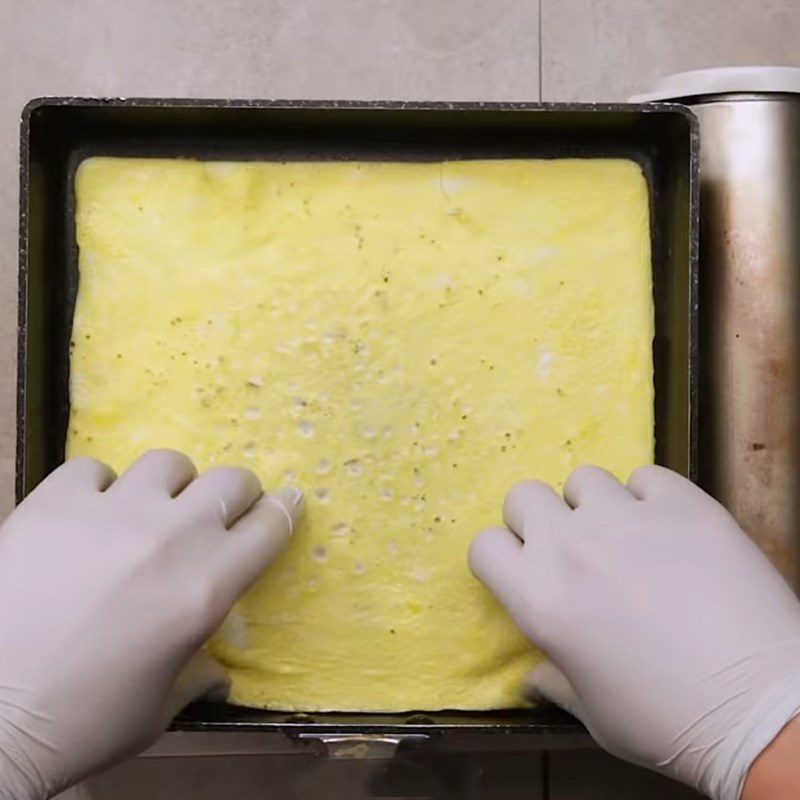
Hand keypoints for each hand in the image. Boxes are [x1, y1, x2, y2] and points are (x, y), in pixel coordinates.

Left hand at [0, 450, 302, 799]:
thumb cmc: (83, 723)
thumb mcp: (158, 711)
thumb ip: (197, 678)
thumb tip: (216, 675)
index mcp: (207, 588)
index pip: (270, 527)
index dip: (285, 512)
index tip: (286, 505)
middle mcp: (172, 538)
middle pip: (231, 481)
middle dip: (236, 496)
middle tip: (217, 516)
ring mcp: (113, 512)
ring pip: (168, 462)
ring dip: (170, 486)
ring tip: (149, 511)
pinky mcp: (56, 502)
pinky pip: (93, 468)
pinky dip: (96, 489)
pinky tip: (84, 518)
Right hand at [470, 465, 799, 799]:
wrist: (765, 710)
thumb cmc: (668, 723)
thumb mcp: (594, 715)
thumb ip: (553, 681)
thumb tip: (533, 675)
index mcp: (538, 598)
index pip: (484, 544)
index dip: (502, 558)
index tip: (523, 570)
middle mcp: (571, 546)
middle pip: (524, 495)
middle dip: (539, 519)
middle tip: (571, 549)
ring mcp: (628, 518)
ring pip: (584, 477)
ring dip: (595, 505)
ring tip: (625, 536)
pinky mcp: (683, 504)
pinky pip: (646, 477)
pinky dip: (650, 498)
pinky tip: (669, 529)